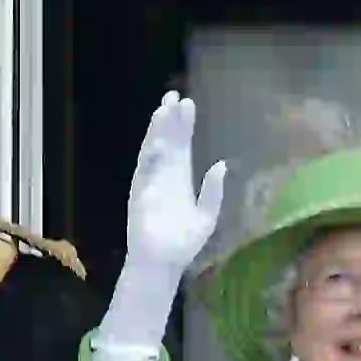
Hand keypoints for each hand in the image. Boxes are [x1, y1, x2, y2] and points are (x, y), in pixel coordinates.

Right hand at [126, 91, 226, 274]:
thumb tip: (221, 165)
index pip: (182, 146)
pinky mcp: (139, 195)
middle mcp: (164, 177)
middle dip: (170, 120)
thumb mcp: (207, 217)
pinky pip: (144, 172)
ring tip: (163, 109)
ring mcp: (150, 184)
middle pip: (167, 142)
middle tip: (175, 95)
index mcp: (180, 180)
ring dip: (157, 131)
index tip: (188, 104)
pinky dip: (150, 157)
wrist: (163, 265)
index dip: (184, 126)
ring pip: (153, 151)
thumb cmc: (183, 244)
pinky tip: (157, 142)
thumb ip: (213, 192)